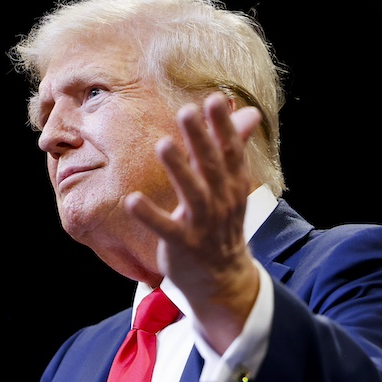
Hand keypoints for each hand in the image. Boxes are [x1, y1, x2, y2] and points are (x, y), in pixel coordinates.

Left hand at [125, 92, 262, 352]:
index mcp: (232, 187)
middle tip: (187, 111)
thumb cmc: (221, 226)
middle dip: (200, 140)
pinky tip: (132, 200)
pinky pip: (165, 228)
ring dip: (178, 170)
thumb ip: (233, 149)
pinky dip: (150, 215)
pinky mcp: (182, 245)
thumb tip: (248, 112)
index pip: (231, 153)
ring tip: (163, 145)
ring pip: (192, 195)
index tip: (214, 100)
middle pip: (212, 168)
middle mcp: (221, 204)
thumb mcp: (232, 188)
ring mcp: (202, 225)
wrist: (221, 280)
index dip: (223, 128)